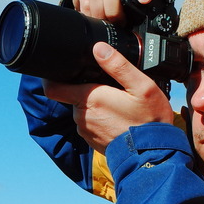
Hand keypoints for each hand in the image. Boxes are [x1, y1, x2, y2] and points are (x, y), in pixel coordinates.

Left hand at [43, 41, 173, 152]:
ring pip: (83, 110)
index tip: (59, 70)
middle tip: (111, 88)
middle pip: (74, 95)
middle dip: (87, 89)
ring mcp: (86, 130)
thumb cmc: (149, 120)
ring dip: (95, 105)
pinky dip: (101, 119)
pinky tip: (118, 119)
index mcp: (89, 99)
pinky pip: (91, 124)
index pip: (53, 88)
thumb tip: (98, 48)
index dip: (51, 77)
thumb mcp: (142, 86)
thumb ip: (118, 66)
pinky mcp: (92, 141)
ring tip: (118, 105)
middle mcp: (82, 116)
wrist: (153, 155)